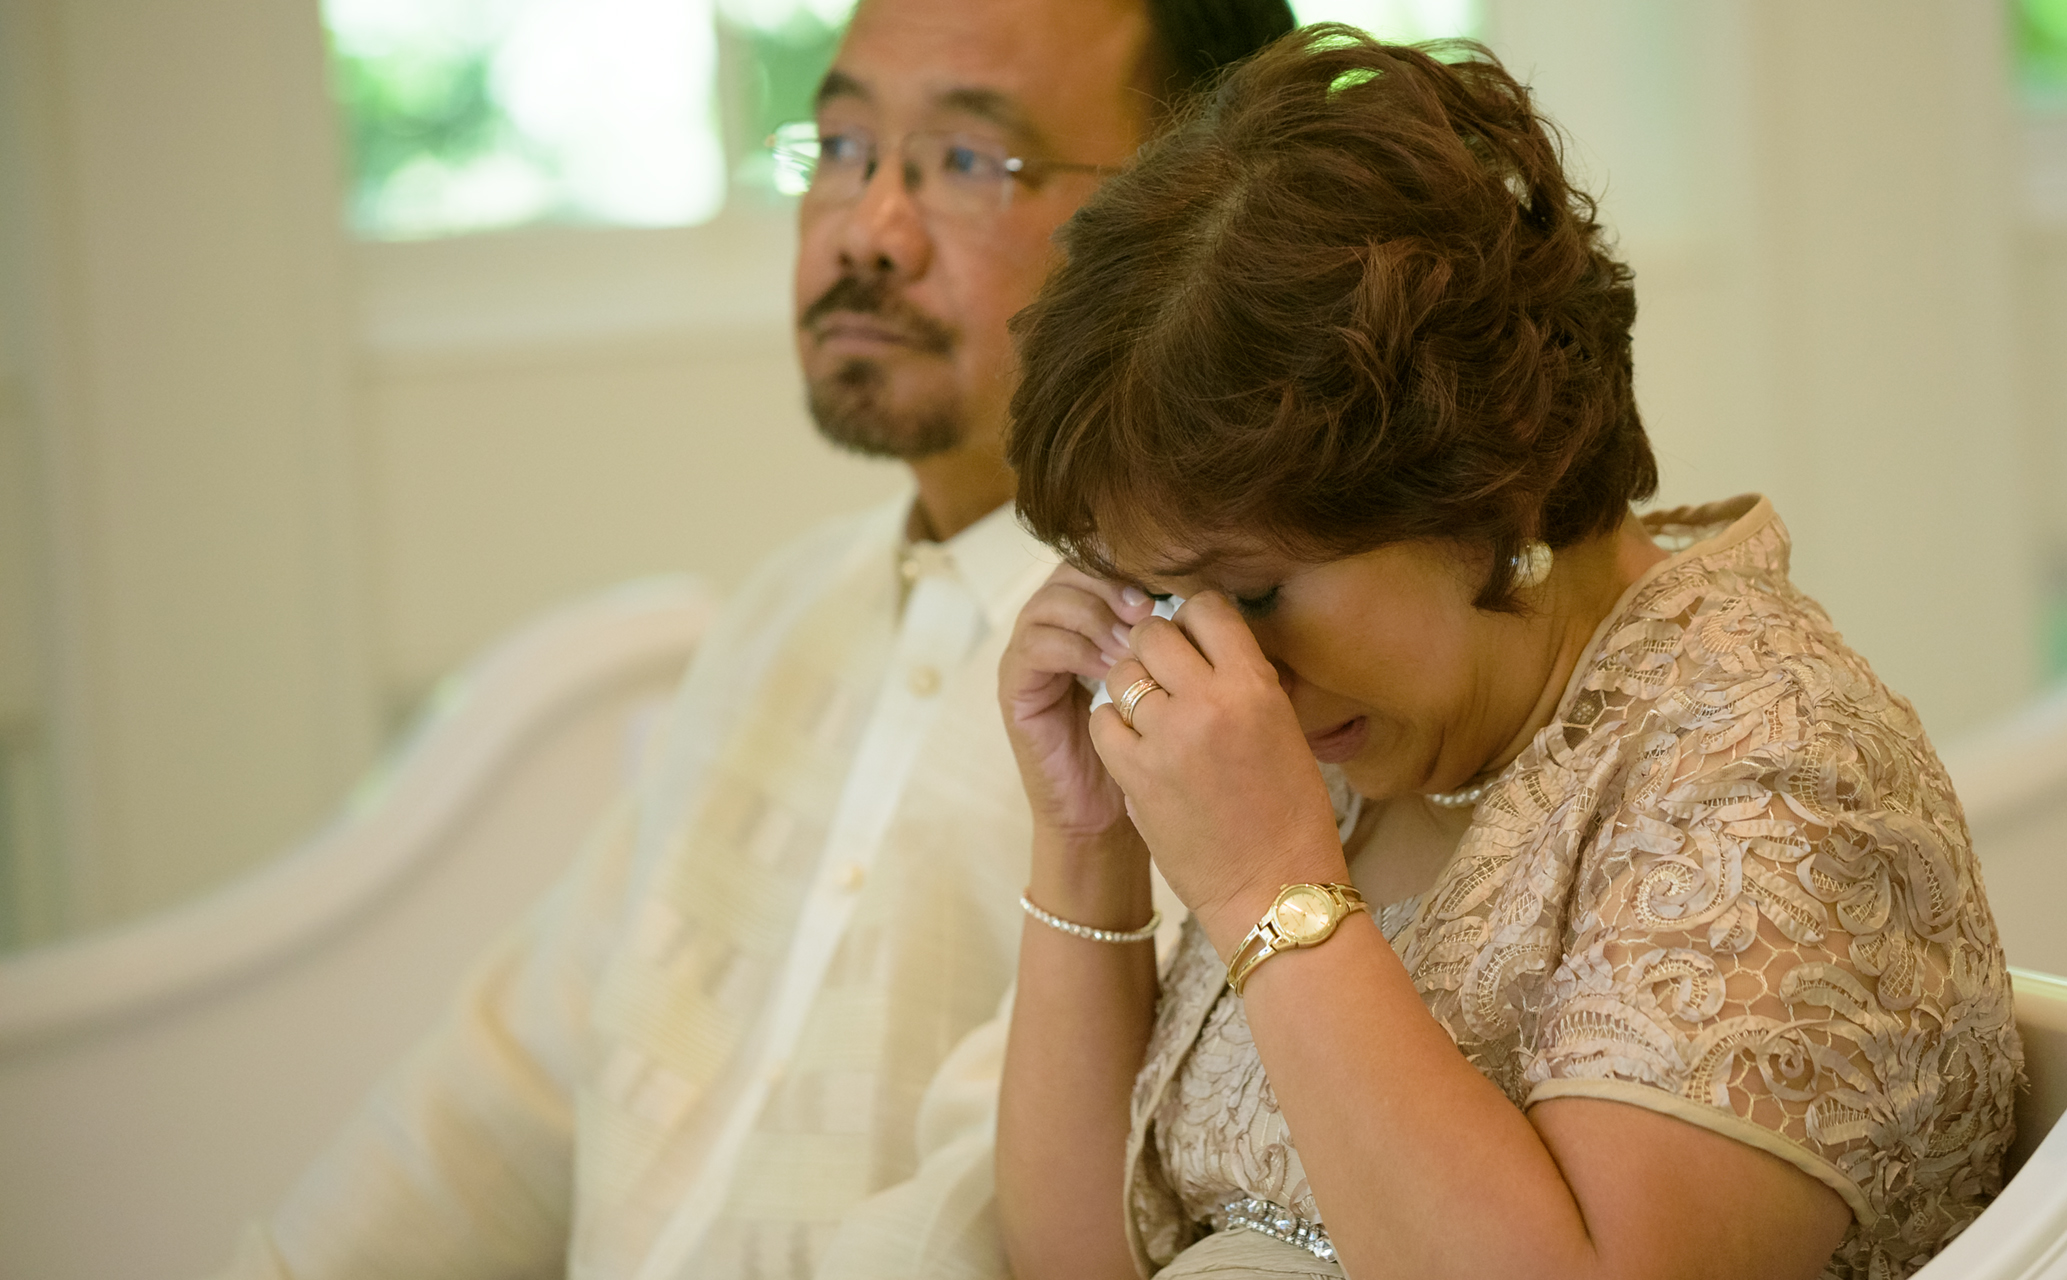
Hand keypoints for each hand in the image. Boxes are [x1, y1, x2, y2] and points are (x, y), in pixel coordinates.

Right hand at [998, 565, 1158, 843]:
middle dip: (1110, 584)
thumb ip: (1176, 640)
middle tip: (1147, 610)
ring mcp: (1029, 656)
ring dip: (1094, 616)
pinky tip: (1107, 669)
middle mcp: (1053, 628)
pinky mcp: (1015, 688)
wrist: (1106, 816)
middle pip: (1070, 571)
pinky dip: (1074, 648)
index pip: (1099, 562)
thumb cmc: (1147, 750)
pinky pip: (1036, 646)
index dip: (1129, 565)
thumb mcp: (1168, 685)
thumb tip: (1214, 595)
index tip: (1168, 586)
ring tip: (1130, 644)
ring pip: (1050, 602)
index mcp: (1089, 618)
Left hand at [1089, 593, 1347, 952]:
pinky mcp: (1135, 775)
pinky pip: (1101, 722)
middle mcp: (1209, 702)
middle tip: (1161, 671)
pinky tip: (1132, 743)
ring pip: (1121, 675)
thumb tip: (1204, 641)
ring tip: (1148, 712)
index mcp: (1254, 686)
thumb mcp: (1283, 728)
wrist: (1274, 888)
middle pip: (1153, 634)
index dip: (1192, 616)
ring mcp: (1167, 738)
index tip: (1190, 635)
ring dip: (1129, 687)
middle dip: (1152, 647)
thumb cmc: (1289, 812)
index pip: (1206, 607)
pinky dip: (1111, 727)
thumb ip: (1242, 680)